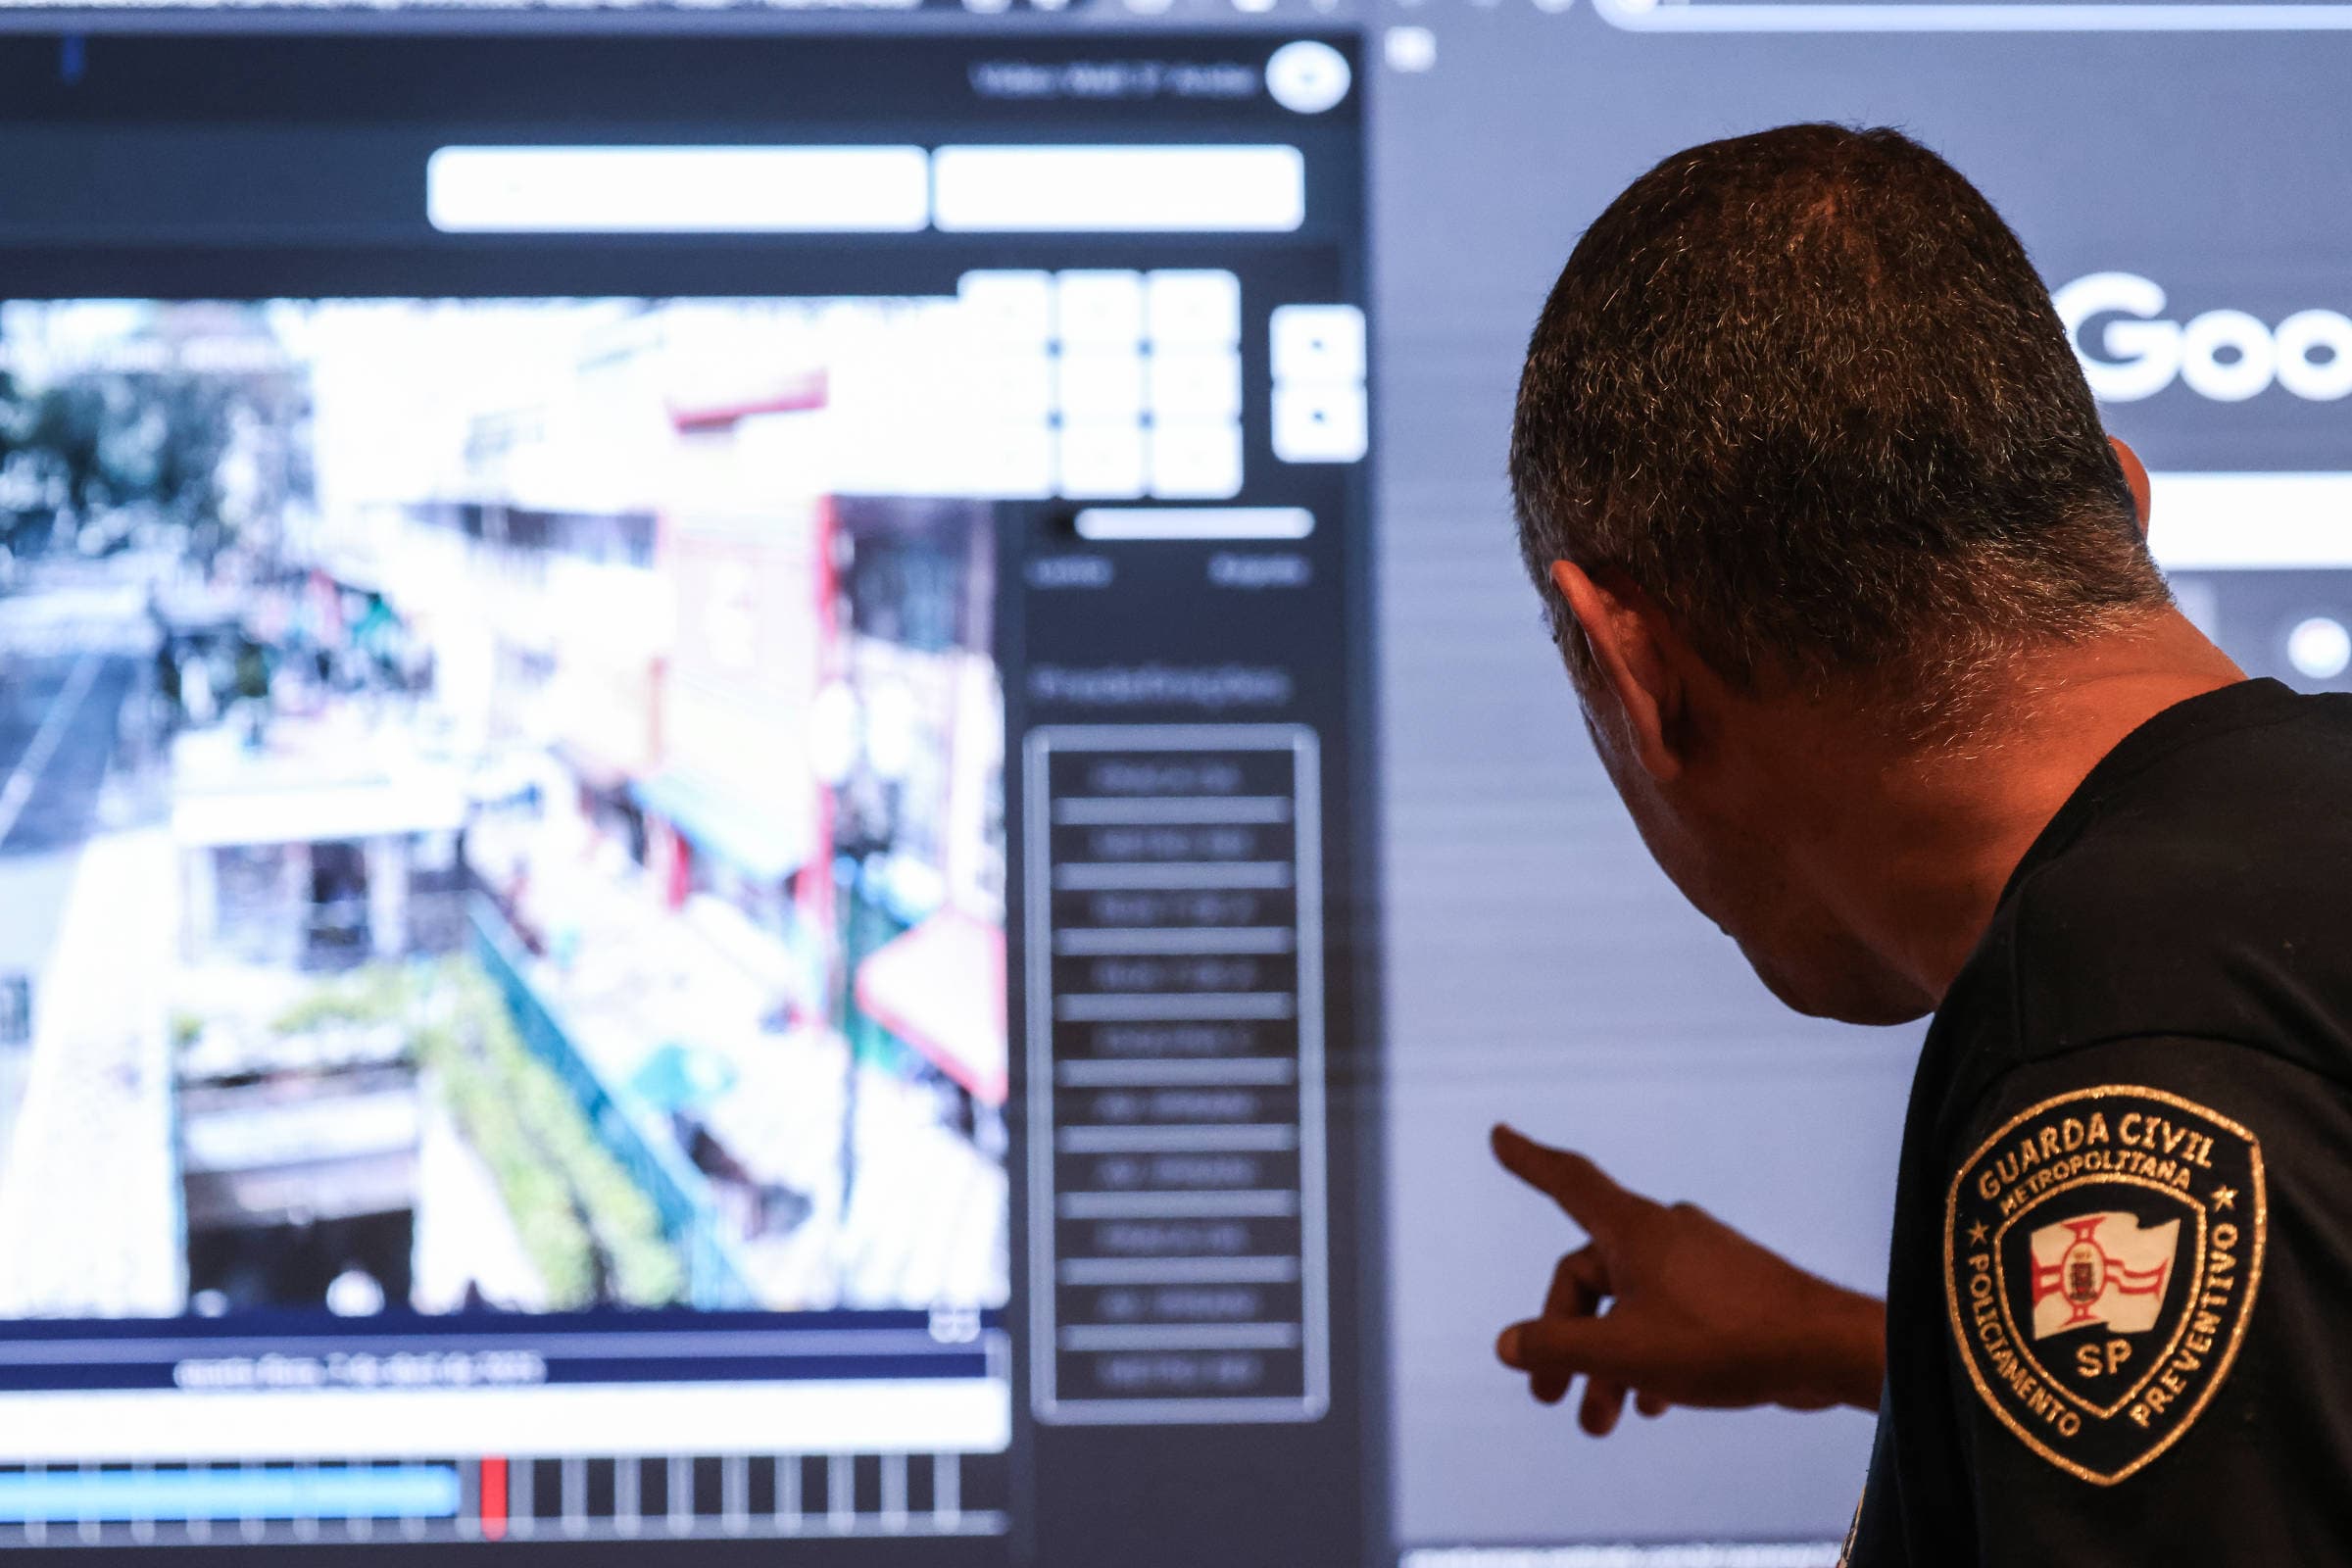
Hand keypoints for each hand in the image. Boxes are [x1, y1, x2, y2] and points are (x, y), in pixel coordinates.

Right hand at [1491, 1123, 1884, 1434]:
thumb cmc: (1726, 1341)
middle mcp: (1663, 1234)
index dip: (1528, 1160)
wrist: (1826, 1350)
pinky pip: (1668, 1315)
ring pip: (1630, 1304)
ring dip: (1607, 1361)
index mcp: (1634, 1229)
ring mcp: (1699, 1261)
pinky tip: (1650, 1404)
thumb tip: (1507, 1345)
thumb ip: (1559, 1347)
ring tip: (1601, 1422)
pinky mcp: (1728, 1292)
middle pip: (1589, 1275)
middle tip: (1548, 1398)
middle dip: (1566, 1339)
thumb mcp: (1626, 1351)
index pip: (1567, 1181)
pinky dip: (1647, 1353)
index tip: (1499, 1134)